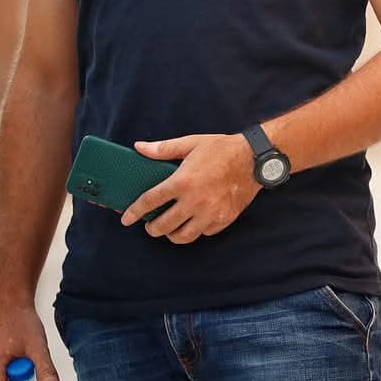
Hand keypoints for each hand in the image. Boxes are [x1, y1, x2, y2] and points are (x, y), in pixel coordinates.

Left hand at [121, 133, 259, 243]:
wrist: (254, 159)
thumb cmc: (221, 149)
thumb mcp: (190, 143)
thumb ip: (163, 149)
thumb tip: (139, 148)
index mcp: (182, 182)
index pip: (150, 201)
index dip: (135, 212)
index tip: (126, 219)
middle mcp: (194, 201)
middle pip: (164, 226)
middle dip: (152, 228)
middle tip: (150, 225)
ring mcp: (210, 213)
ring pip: (183, 237)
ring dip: (172, 235)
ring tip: (170, 228)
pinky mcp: (223, 220)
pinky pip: (203, 233)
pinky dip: (195, 230)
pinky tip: (193, 221)